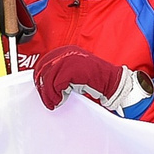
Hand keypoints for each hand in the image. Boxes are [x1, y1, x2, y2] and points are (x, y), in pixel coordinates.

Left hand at [33, 44, 151, 115]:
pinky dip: (57, 95)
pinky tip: (61, 100)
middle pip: (43, 71)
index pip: (43, 64)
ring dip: (49, 94)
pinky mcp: (73, 69)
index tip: (43, 92)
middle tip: (49, 101)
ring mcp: (69, 59)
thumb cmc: (95, 79)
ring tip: (55, 102)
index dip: (40, 80)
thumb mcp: (74, 73)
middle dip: (43, 89)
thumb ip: (60, 73)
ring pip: (48, 79)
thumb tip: (43, 83)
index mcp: (65, 51)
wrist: (112, 81)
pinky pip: (57, 84)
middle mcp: (66, 52)